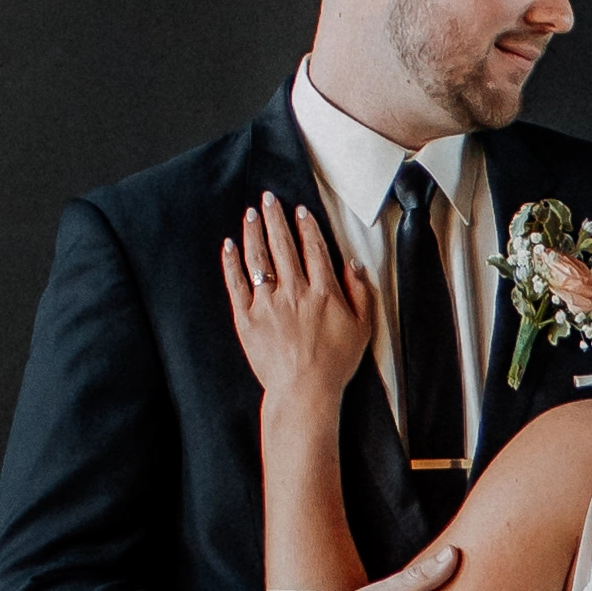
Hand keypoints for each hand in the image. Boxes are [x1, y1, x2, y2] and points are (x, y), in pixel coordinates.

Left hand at [222, 193, 370, 413]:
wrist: (304, 391)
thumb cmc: (335, 364)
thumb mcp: (362, 328)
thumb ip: (360, 293)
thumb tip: (354, 265)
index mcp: (323, 291)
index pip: (313, 249)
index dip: (306, 226)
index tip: (299, 211)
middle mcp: (294, 291)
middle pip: (283, 245)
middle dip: (275, 218)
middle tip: (269, 198)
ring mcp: (268, 303)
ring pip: (259, 258)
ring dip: (254, 232)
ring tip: (251, 214)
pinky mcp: (247, 318)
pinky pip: (236, 283)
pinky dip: (232, 262)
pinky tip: (229, 245)